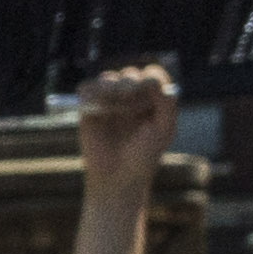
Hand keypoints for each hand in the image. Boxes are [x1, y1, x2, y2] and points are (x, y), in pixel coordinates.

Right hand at [71, 64, 179, 197]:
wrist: (117, 178)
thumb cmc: (144, 157)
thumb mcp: (164, 130)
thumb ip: (166, 104)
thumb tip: (154, 81)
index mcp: (152, 99)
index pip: (152, 76)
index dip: (149, 78)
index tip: (145, 89)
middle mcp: (131, 97)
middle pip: (129, 74)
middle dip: (128, 83)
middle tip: (126, 96)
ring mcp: (109, 102)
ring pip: (107, 79)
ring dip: (109, 86)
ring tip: (110, 102)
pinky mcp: (88, 109)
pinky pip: (86, 89)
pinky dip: (88, 91)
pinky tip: (94, 104)